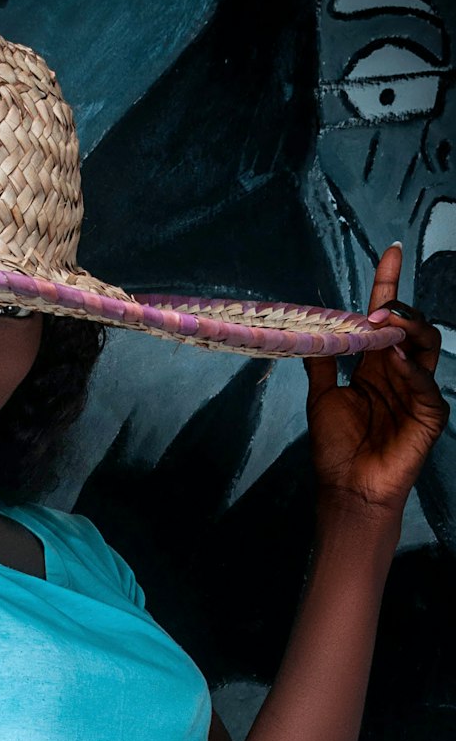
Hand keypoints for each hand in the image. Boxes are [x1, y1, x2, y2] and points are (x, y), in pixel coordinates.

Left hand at [303, 244, 448, 518]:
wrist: (347, 489)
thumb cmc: (337, 448)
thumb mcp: (322, 396)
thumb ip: (323, 363)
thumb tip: (311, 330)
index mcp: (376, 367)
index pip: (386, 320)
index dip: (389, 286)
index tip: (391, 252)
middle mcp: (399, 373)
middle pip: (410, 327)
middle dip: (398, 308)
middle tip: (378, 308)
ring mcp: (416, 391)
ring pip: (426, 346)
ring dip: (408, 330)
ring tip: (386, 325)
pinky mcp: (428, 414)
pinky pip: (426, 384)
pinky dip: (412, 368)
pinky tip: (396, 359)